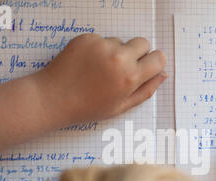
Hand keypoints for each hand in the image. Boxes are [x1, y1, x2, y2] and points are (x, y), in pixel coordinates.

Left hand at [33, 34, 166, 126]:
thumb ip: (146, 90)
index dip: (154, 63)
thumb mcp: (121, 106)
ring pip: (120, 41)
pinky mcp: (87, 38)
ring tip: (99, 70)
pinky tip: (88, 64)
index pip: (158, 58)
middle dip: (138, 54)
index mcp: (130, 77)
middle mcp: (119, 57)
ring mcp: (102, 45)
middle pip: (143, 43)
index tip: (146, 68)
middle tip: (123, 69)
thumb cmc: (88, 107)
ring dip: (116, 52)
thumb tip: (162, 75)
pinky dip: (98, 49)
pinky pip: (102, 39)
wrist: (54, 98)